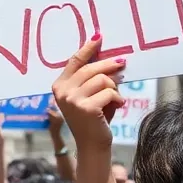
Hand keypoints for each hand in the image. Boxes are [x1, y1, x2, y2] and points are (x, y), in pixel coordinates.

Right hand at [50, 35, 125, 153]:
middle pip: (91, 68)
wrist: (93, 145)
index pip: (74, 61)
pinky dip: (118, 98)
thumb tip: (110, 60)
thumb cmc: (93, 119)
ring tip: (116, 96)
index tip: (99, 37)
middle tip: (123, 63)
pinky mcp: (86, 107)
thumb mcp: (87, 95)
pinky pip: (110, 93)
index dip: (88, 48)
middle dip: (109, 65)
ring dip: (114, 87)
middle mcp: (63, 91)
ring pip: (102, 80)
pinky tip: (118, 105)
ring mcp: (73, 99)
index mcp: (59, 85)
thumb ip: (91, 79)